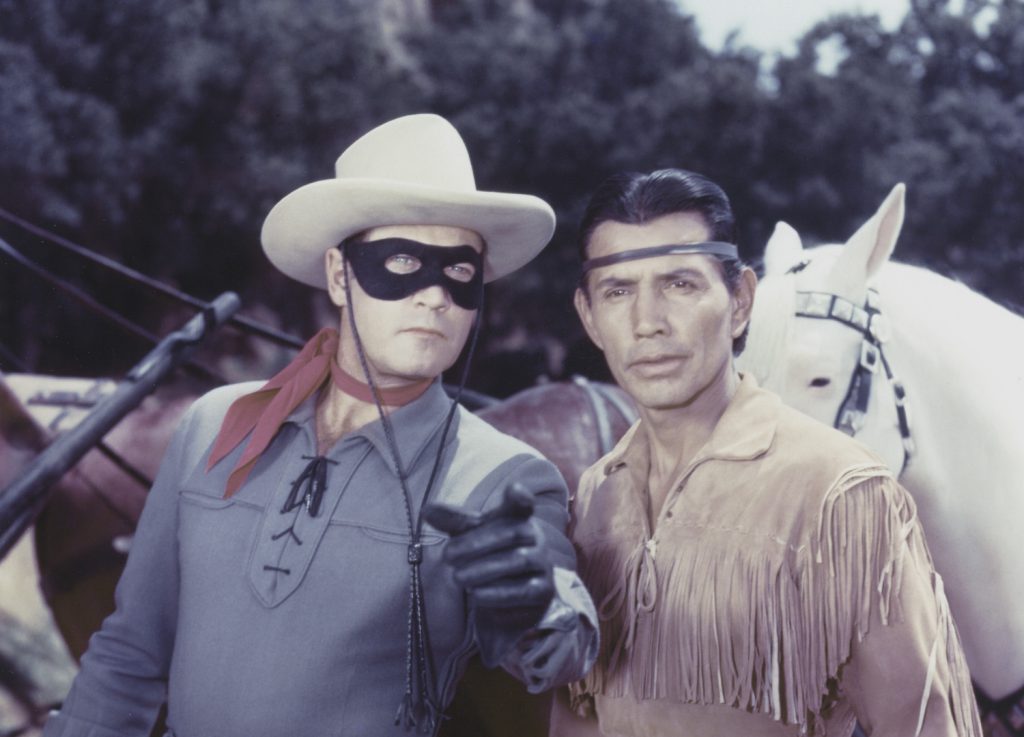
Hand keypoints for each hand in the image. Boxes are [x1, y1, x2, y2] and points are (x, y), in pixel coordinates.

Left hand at [423, 482, 555, 665]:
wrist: (508, 602)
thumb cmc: (487, 558)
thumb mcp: (468, 537)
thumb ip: (452, 523)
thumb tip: (427, 509)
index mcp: (516, 518)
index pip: (522, 503)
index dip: (520, 496)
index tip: (515, 490)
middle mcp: (534, 537)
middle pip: (511, 533)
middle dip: (475, 544)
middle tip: (447, 556)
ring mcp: (542, 563)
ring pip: (518, 561)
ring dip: (483, 570)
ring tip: (458, 578)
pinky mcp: (544, 591)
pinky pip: (525, 590)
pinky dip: (498, 593)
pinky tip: (476, 595)